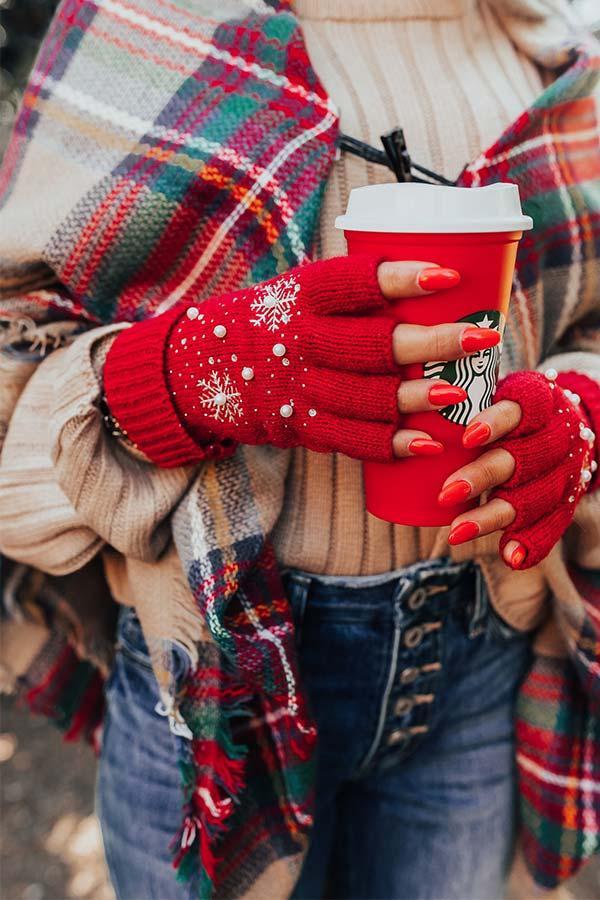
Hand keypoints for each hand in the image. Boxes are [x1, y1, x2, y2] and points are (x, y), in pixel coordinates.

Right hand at [104, 254, 501, 465]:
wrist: (199, 367)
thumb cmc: (270, 320)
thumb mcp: (295, 291)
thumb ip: (350, 293)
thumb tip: (437, 284)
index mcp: (300, 295)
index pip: (354, 283)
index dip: (401, 280)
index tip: (447, 277)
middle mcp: (299, 340)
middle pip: (373, 344)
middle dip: (433, 343)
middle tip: (481, 338)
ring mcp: (297, 387)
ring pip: (366, 396)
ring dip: (417, 398)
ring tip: (459, 393)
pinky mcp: (298, 426)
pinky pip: (349, 439)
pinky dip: (391, 444)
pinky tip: (429, 444)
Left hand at [437, 370, 596, 569]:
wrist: (568, 425)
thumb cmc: (512, 411)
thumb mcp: (496, 394)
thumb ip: (460, 403)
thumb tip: (410, 418)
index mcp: (538, 401)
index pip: (519, 409)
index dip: (496, 423)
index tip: (466, 438)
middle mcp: (556, 435)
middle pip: (521, 457)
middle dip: (483, 476)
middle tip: (445, 493)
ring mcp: (565, 469)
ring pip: (533, 496)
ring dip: (493, 515)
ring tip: (457, 531)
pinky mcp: (569, 498)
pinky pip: (553, 524)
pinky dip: (531, 542)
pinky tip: (510, 556)